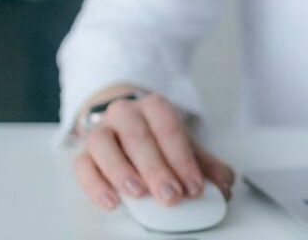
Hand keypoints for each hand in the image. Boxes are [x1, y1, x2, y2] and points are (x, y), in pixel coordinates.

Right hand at [72, 91, 234, 209]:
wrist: (124, 128)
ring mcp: (101, 130)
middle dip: (157, 169)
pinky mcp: (83, 152)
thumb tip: (224, 185)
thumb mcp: (183, 147)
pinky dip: (95, 184)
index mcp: (154, 106)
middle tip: (171, 195)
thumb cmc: (157, 140)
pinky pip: (83, 165)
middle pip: (139, 138)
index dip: (183, 160)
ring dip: (122, 171)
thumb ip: (205, 165)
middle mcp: (125, 113)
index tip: (194, 186)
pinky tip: (111, 201)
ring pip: (104, 145)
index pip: (170, 130)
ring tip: (138, 193)